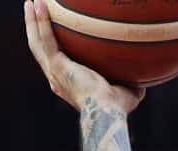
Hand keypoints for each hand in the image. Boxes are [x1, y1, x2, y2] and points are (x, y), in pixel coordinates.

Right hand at [24, 0, 143, 113]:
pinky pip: (45, 39)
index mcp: (68, 83)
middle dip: (35, 29)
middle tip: (34, 10)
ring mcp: (54, 72)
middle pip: (40, 49)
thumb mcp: (127, 90)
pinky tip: (39, 5)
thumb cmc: (117, 108)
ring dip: (33, 21)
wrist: (106, 112)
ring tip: (31, 2)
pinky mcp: (56, 66)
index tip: (54, 31)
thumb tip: (146, 73)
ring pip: (37, 42)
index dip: (53, 46)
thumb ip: (131, 80)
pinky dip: (41, 22)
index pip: (56, 60)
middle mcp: (56, 78)